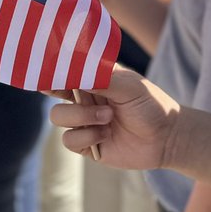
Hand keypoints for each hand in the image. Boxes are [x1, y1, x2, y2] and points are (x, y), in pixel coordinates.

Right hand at [50, 65, 178, 169]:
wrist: (166, 138)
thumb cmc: (150, 105)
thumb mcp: (130, 86)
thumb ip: (102, 78)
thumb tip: (75, 72)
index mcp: (94, 78)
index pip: (66, 69)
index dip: (52, 68)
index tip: (45, 67)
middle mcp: (85, 97)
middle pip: (53, 91)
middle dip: (57, 90)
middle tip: (70, 91)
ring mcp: (83, 121)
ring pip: (58, 116)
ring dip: (81, 116)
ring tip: (108, 117)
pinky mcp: (86, 144)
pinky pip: (69, 140)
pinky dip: (86, 136)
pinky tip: (106, 134)